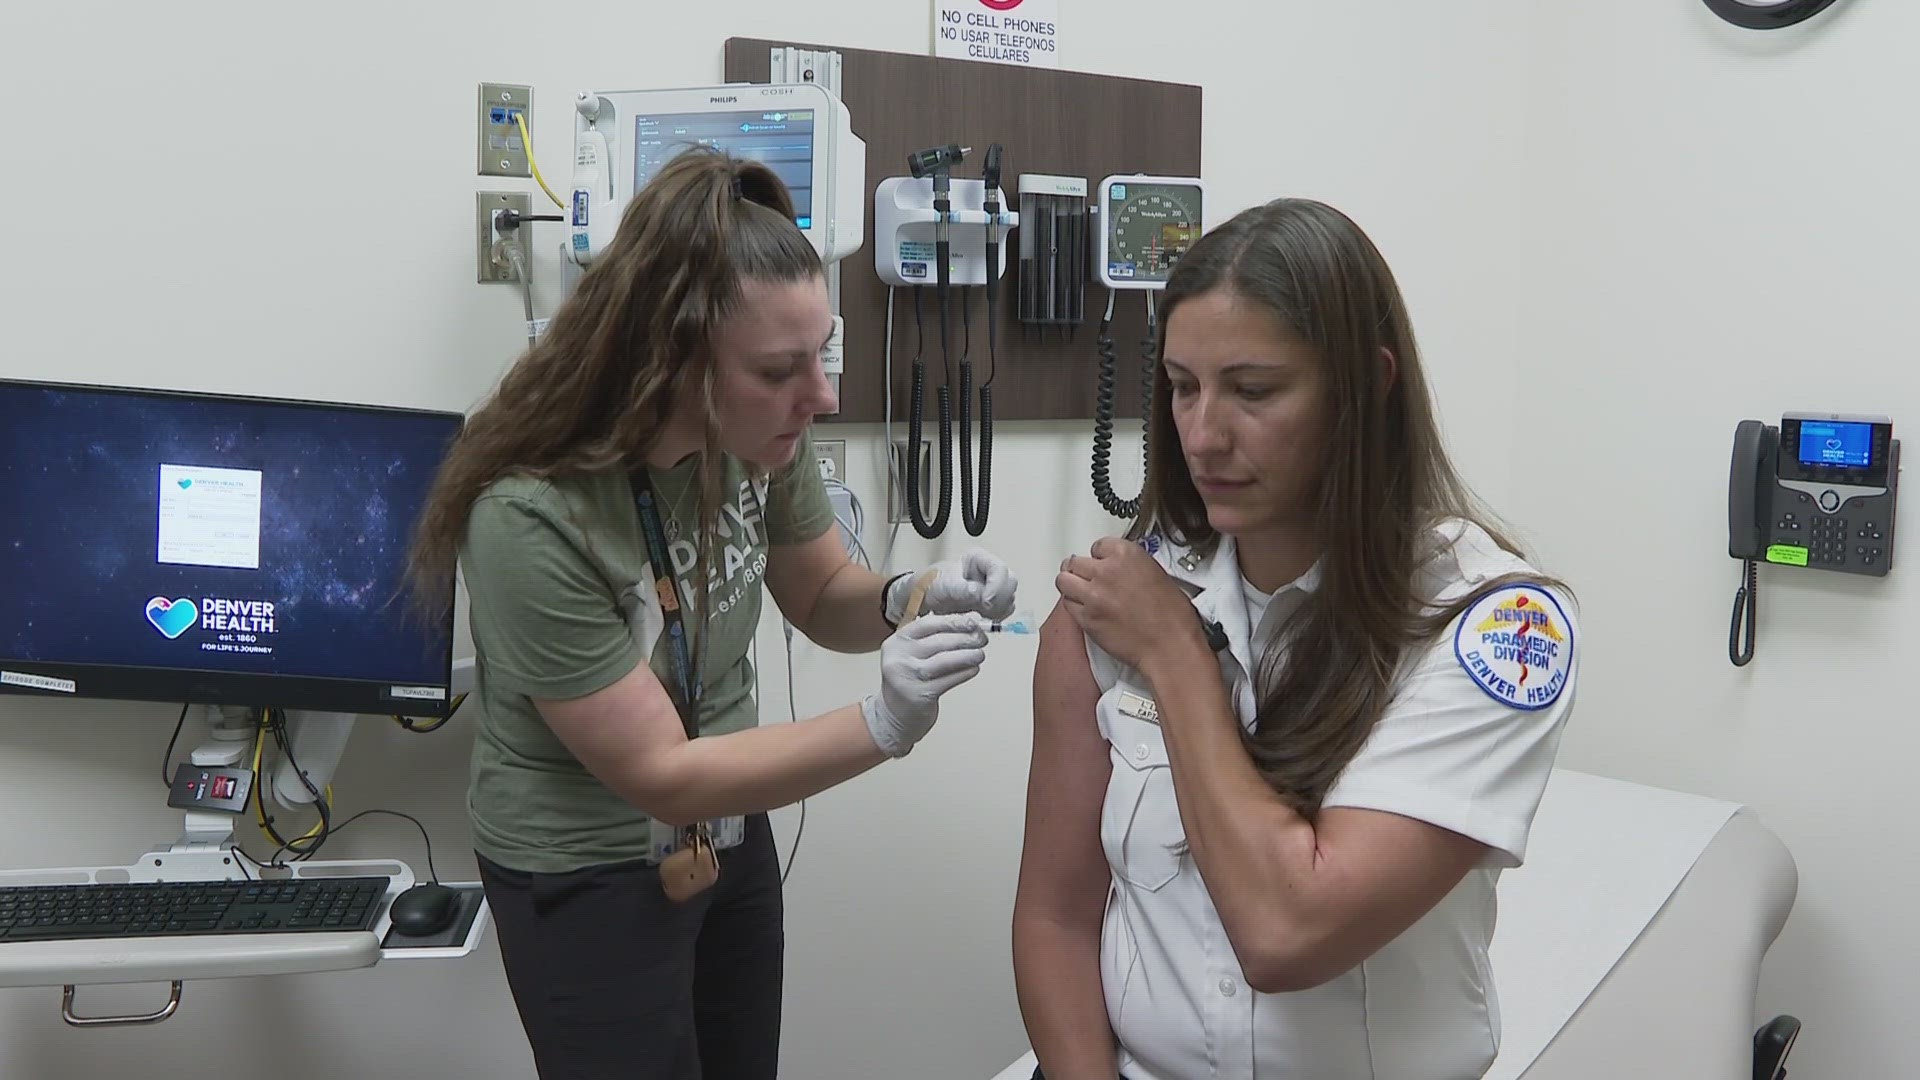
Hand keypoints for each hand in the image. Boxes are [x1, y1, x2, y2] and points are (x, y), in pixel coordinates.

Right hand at [862, 613, 990, 757]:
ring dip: (968, 655)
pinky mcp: (919, 695)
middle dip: (966, 638)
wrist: (894, 715)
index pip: (928, 624)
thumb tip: (972, 619)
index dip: (954, 620)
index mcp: (897, 641)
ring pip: (945, 660)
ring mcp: (908, 677)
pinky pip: (949, 680)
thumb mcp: (913, 654)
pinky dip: (965, 672)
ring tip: (980, 654)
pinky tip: (974, 669)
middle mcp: (899, 657)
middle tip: (982, 638)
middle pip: (939, 641)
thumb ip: (937, 636)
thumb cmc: (910, 679)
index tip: (974, 620)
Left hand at [888, 548, 1018, 623]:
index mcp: (978, 560)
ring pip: (1009, 598)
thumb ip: (962, 589)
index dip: (997, 585)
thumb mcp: (944, 585)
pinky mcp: (991, 604)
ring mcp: (992, 588)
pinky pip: (1003, 611)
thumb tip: (979, 594)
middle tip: (985, 610)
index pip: (999, 569)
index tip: (985, 600)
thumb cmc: (930, 584)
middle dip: (999, 599)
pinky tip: (981, 619)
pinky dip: (995, 618)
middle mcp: (988, 572)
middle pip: (1009, 583)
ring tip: (979, 615)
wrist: (924, 599)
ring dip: (998, 610)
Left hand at [1056, 537, 1208, 673]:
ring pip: (1064, 580)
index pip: (1097, 545)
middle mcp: (1106, 571)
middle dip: (1080, 570)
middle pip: (1075, 562)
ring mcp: (1093, 594)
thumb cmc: (1172, 617)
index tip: (1100, 562)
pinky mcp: (1086, 617)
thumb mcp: (1157, 574)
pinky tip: (1085, 608)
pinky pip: (1067, 605)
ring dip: (1071, 585)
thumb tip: (1119, 568)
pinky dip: (1074, 606)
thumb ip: (1131, 566)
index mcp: (1127, 555)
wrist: (1169, 646)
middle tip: (1086, 578)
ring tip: (1079, 591)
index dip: (1099, 557)